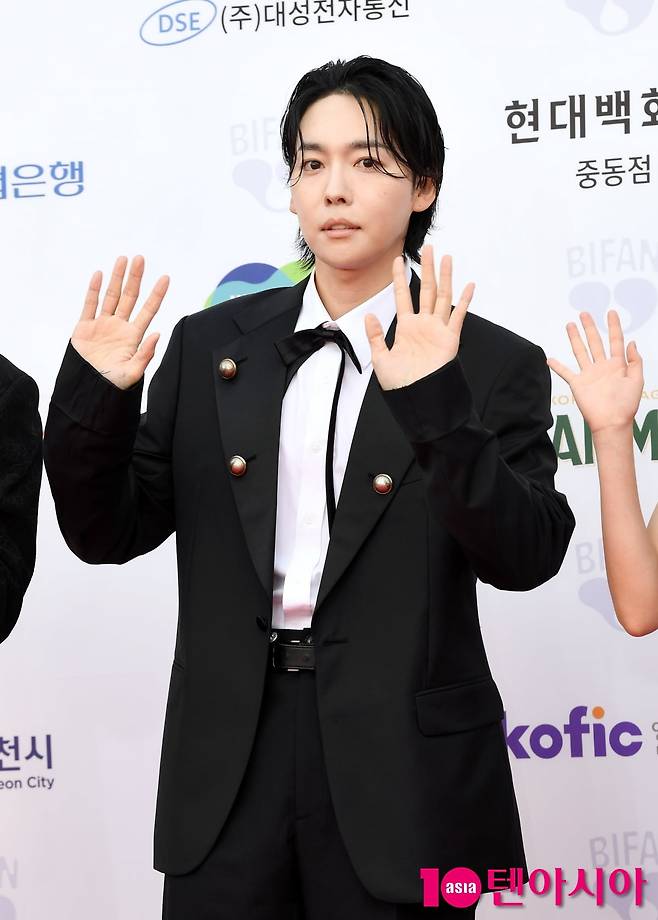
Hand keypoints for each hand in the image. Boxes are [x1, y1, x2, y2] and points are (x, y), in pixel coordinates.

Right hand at [71, 255, 168, 389]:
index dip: (156, 294)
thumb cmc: (112, 385)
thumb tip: (158, 334)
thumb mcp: (133, 372)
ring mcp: (102, 325)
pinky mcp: (84, 327)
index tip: (166, 278)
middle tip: (140, 258)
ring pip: (111, 296)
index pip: (148, 310)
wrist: (87, 390)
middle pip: (130, 297)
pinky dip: (93, 289)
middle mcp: (119, 327)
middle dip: (135, 278)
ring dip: (117, 278)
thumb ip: (146, 354)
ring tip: (123, 259)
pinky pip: (90, 305)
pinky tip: (99, 274)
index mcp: (133, 336)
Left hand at [364, 244, 474, 390]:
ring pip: (443, 297)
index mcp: (406, 327)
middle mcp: (423, 325)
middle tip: (429, 249)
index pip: (402, 296)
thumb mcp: (381, 358)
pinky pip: (458, 316)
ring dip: (445, 277)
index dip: (399, 278)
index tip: (398, 260)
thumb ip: (375, 336)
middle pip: (426, 290)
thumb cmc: (400, 383)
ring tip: (446, 258)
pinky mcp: (450, 338)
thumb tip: (369, 315)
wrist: (417, 397)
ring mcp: (438, 330)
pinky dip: (465, 301)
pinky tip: (469, 285)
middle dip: (427, 269)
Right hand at [547, 310, 642, 433]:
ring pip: (580, 352)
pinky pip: (565, 373)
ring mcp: (589, 374)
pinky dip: (557, 366)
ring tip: (570, 325)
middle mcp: (602, 367)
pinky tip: (550, 359)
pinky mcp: (578, 384)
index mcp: (618, 365)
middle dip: (590, 327)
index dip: (614, 326)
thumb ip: (635, 361)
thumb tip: (632, 342)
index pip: (615, 340)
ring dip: (575, 338)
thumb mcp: (637, 380)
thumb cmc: (626, 405)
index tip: (611, 313)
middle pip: (595, 342)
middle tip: (585, 314)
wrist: (612, 422)